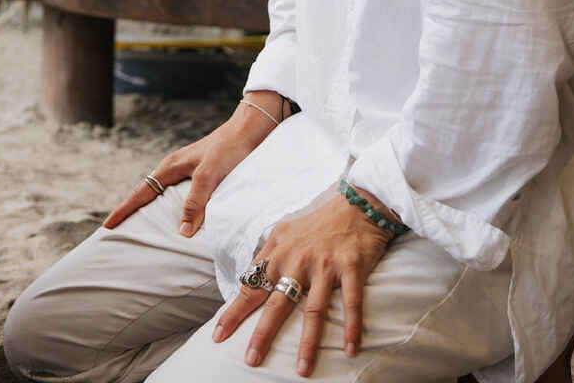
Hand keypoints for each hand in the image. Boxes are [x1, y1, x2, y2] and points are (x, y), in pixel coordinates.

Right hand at [104, 92, 282, 235]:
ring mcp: (187, 171)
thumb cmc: (229, 149)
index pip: (141, 193)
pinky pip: (178, 195)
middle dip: (132, 211)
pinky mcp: (200, 175)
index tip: (108, 225)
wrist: (250, 130)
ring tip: (143, 230)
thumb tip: (181, 232)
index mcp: (171, 167)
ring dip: (152, 210)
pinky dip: (171, 208)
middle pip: (147, 193)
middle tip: (119, 232)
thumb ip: (195, 203)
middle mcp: (175, 168)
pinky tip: (178, 219)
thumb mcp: (210, 176)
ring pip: (162, 194)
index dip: (124, 210)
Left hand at [212, 189, 395, 376]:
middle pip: (276, 302)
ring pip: (313, 309)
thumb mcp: (283, 235)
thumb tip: (248, 279)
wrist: (354, 206)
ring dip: (307, 342)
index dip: (234, 312)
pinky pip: (351, 303)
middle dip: (262, 333)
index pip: (250, 286)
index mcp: (277, 252)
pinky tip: (350, 350)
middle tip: (251, 359)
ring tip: (302, 370)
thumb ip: (268, 258)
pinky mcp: (351, 268)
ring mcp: (324, 265)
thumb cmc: (315, 225)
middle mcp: (296, 259)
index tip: (219, 335)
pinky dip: (351, 327)